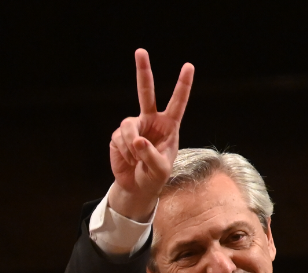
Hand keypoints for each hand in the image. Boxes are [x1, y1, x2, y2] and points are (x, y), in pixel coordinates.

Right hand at [108, 49, 194, 220]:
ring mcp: (134, 126)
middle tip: (140, 51)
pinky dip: (125, 152)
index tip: (189, 66)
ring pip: (128, 126)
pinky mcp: (118, 135)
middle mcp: (151, 121)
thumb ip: (150, 155)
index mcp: (169, 126)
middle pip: (145, 91)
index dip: (183, 85)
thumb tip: (136, 140)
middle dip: (143, 71)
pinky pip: (120, 138)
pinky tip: (129, 160)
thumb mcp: (160, 170)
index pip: (177, 102)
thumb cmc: (155, 177)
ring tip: (136, 159)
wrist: (137, 186)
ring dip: (131, 145)